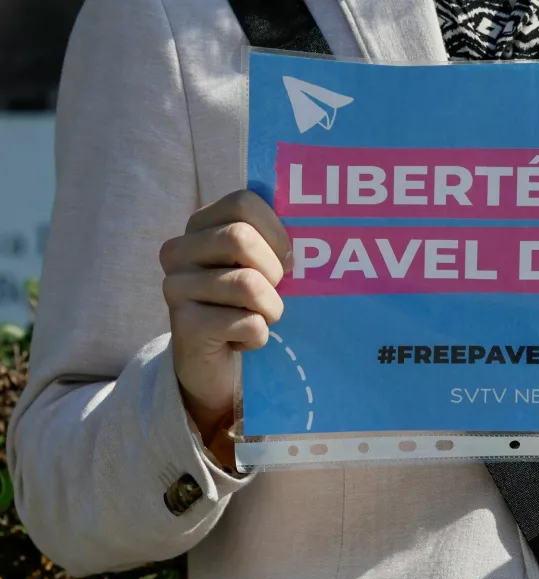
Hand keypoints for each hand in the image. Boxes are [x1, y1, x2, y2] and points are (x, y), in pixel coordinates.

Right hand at [159, 190, 290, 454]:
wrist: (216, 366)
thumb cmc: (249, 306)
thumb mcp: (263, 266)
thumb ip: (278, 240)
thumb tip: (314, 229)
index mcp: (200, 225)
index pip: (243, 202)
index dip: (276, 231)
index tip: (286, 259)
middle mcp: (178, 251)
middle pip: (240, 239)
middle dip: (273, 271)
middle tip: (272, 292)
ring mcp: (175, 287)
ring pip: (248, 284)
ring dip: (271, 309)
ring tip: (260, 318)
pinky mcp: (184, 326)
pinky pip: (247, 323)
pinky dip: (259, 336)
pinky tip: (243, 340)